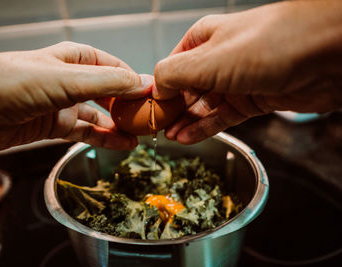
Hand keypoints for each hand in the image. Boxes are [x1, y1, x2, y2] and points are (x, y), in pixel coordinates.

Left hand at [0, 42, 152, 157]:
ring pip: (98, 114)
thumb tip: (142, 83)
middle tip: (150, 118)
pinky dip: (103, 137)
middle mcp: (69, 80)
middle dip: (128, 104)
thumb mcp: (67, 78)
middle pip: (107, 91)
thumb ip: (107, 81)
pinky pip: (85, 132)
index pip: (112, 66)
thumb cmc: (13, 82)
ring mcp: (61, 104)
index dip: (133, 79)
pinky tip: (121, 143)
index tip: (153, 94)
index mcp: (73, 59)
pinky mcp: (53, 127)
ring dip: (119, 124)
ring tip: (141, 134)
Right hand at [154, 0, 341, 144]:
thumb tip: (155, 89)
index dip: (157, 90)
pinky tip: (188, 137)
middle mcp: (218, 59)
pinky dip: (205, 127)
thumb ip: (174, 74)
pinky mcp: (254, 99)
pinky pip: (223, 116)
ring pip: (204, 105)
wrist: (326, 55)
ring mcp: (237, 81)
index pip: (171, 68)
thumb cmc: (267, 46)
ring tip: (168, 138)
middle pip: (186, 89)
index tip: (145, 112)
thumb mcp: (208, 59)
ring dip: (186, 122)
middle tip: (155, 130)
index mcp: (203, 40)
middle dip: (171, 110)